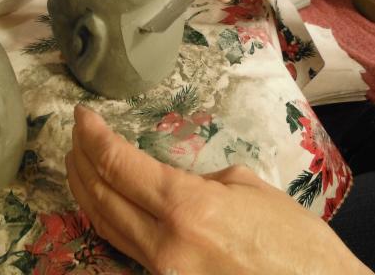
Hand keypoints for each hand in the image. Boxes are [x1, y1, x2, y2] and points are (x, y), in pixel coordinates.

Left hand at [66, 105, 371, 274]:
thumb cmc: (298, 242)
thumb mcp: (249, 189)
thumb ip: (201, 182)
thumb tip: (176, 182)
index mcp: (188, 208)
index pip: (119, 164)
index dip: (93, 136)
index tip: (82, 117)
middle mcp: (165, 244)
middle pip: (100, 195)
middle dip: (80, 159)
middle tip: (76, 135)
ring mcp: (162, 273)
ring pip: (104, 226)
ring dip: (85, 190)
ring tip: (78, 163)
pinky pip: (124, 250)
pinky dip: (106, 220)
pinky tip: (103, 204)